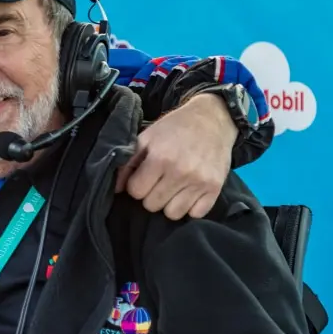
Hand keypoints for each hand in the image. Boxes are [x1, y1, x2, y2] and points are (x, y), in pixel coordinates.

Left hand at [115, 92, 236, 219]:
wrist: (211, 119)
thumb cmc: (174, 128)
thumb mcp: (146, 138)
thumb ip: (128, 163)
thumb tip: (117, 188)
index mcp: (160, 158)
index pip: (136, 192)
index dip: (135, 185)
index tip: (143, 177)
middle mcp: (180, 172)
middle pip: (152, 205)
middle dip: (150, 195)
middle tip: (158, 181)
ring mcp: (200, 182)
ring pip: (173, 214)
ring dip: (169, 204)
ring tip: (172, 188)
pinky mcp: (215, 188)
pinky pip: (195, 214)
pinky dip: (190, 207)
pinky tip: (187, 193)